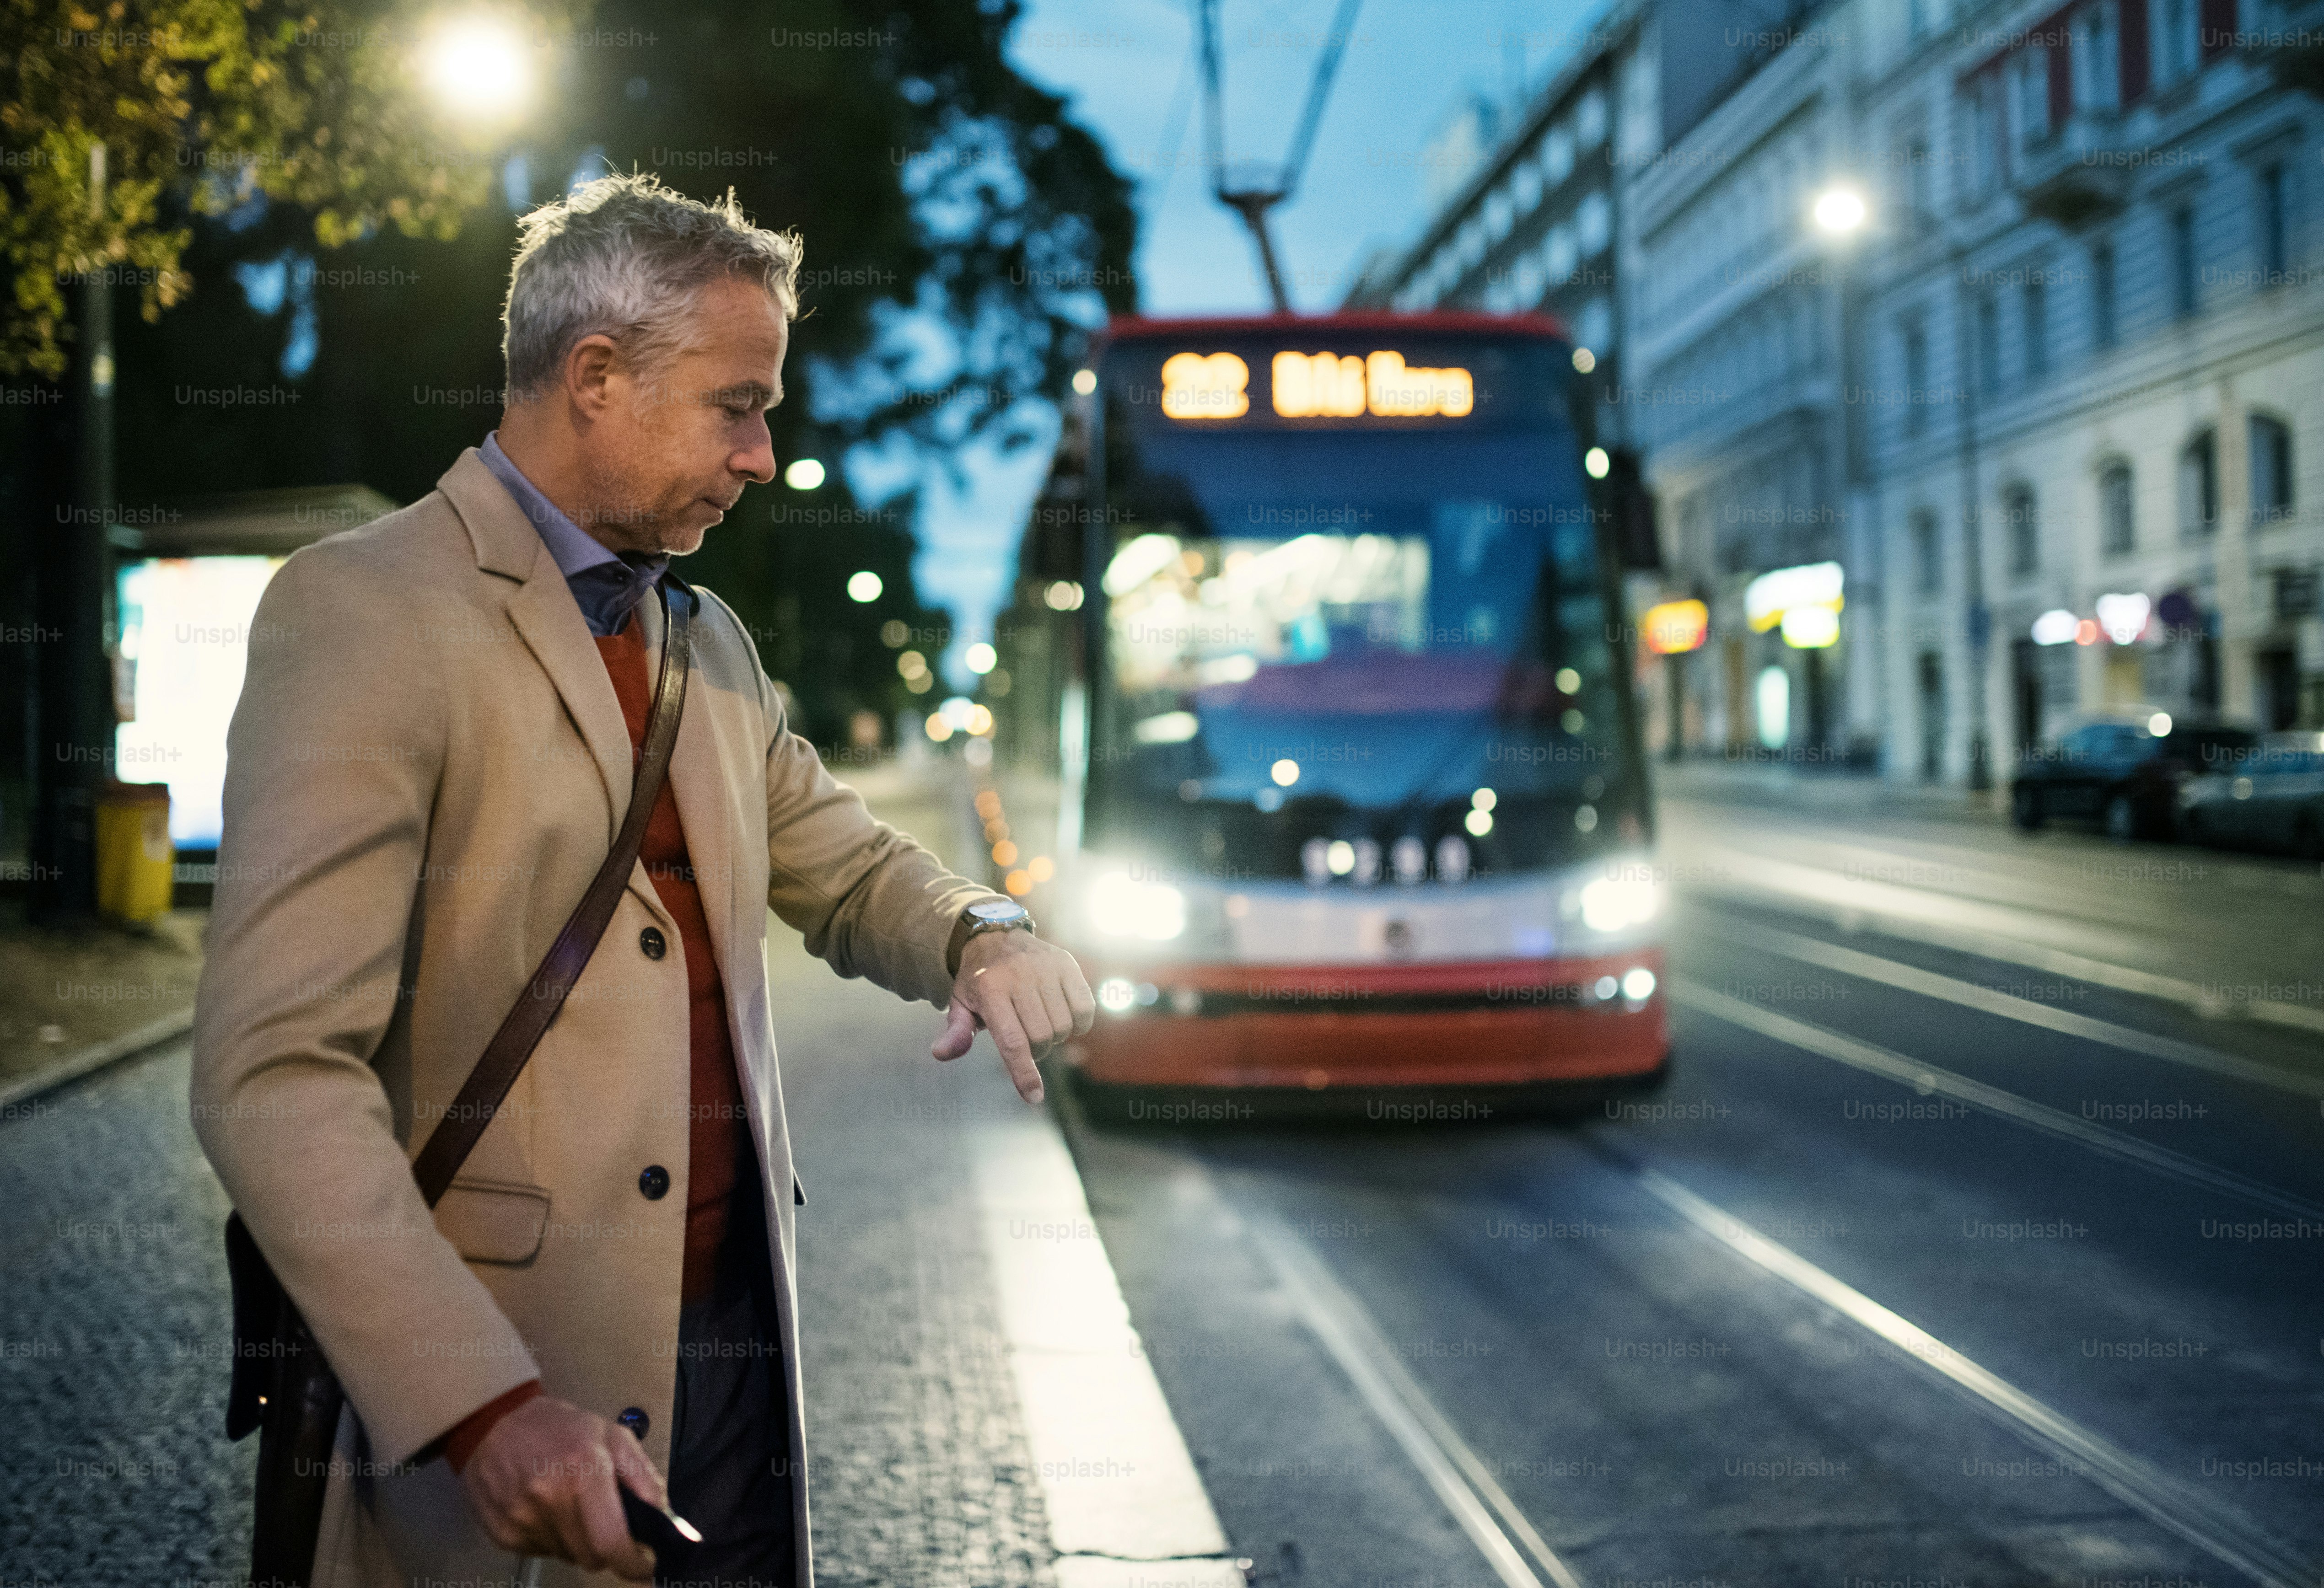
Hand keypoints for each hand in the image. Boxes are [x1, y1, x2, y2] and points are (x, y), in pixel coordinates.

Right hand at [458, 1393, 663, 1579]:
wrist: (493, 1423)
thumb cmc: (558, 1427)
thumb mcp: (613, 1436)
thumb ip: (644, 1478)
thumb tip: (666, 1520)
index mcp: (583, 1470)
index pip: (611, 1542)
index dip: (633, 1563)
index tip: (644, 1564)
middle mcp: (549, 1497)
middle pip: (591, 1557)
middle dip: (607, 1548)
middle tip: (606, 1522)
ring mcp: (522, 1518)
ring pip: (568, 1556)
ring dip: (578, 1541)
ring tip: (571, 1505)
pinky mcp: (503, 1533)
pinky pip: (542, 1552)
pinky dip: (552, 1538)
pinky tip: (546, 1509)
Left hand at [931, 930, 1094, 1103]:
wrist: (996, 936)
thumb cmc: (978, 981)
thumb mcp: (960, 1004)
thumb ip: (956, 1031)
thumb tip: (941, 1053)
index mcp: (989, 989)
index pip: (1012, 1041)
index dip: (1024, 1073)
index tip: (1033, 1097)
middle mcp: (1019, 976)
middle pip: (1041, 1037)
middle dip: (1036, 1051)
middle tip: (1026, 1041)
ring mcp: (1045, 968)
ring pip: (1064, 1026)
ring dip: (1055, 1037)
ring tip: (1041, 1024)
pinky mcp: (1066, 963)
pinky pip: (1084, 1008)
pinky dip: (1078, 1023)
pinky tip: (1064, 1017)